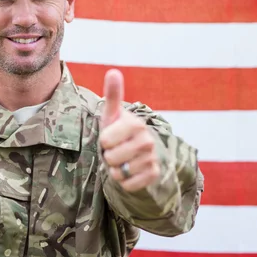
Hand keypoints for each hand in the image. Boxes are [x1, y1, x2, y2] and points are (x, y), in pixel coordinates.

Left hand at [99, 69, 159, 191]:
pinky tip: (129, 171)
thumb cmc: (118, 131)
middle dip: (108, 157)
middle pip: (111, 158)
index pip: (105, 140)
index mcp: (136, 124)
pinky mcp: (154, 174)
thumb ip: (112, 94)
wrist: (134, 152)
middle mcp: (148, 140)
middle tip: (115, 150)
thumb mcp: (112, 114)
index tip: (109, 137)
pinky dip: (124, 181)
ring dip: (115, 170)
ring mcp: (152, 158)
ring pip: (119, 172)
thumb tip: (113, 71)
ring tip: (121, 160)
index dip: (103, 141)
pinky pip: (129, 184)